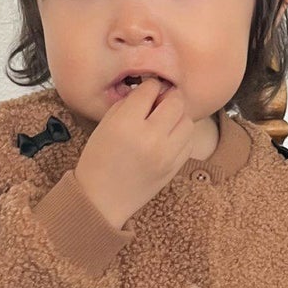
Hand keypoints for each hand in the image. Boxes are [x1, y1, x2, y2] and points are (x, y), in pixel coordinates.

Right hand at [74, 78, 195, 228]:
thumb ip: (127, 105)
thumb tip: (148, 91)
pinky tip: (168, 138)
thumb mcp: (104, 125)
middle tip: (158, 104)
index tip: (146, 92)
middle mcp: (150, 137)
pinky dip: (181, 135)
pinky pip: (189, 141)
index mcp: (127, 124)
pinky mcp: (175, 167)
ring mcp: (166, 154)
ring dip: (177, 117)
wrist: (102, 200)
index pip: (150, 89)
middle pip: (176, 102)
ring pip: (187, 121)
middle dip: (167, 98)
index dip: (149, 87)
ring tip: (164, 122)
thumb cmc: (98, 160)